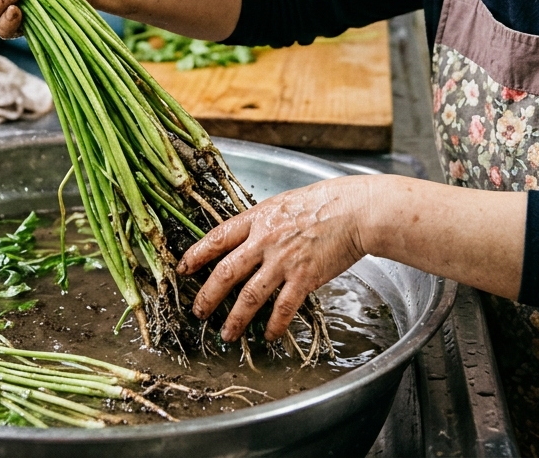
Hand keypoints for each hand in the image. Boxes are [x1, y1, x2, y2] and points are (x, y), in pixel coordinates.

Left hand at [176, 175, 373, 341]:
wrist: (355, 210)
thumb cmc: (324, 202)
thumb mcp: (282, 203)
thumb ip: (261, 222)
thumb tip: (246, 239)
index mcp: (257, 218)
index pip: (217, 237)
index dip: (196, 255)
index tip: (182, 268)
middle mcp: (264, 241)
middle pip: (226, 272)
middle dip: (207, 296)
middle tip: (198, 312)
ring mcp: (283, 261)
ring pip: (248, 296)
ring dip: (235, 319)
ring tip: (226, 334)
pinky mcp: (304, 278)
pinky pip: (282, 308)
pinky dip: (274, 325)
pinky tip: (269, 336)